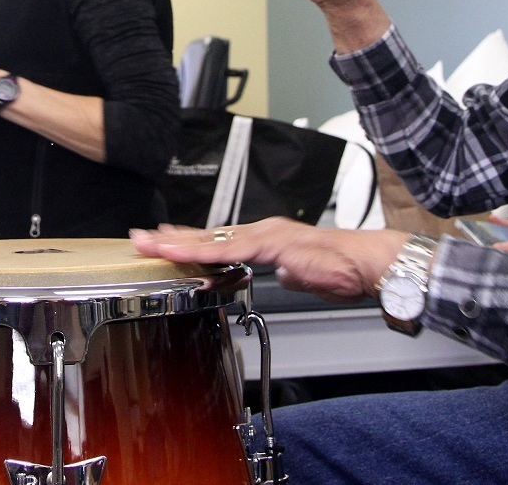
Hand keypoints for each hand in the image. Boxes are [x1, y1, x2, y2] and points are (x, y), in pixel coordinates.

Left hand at [131, 217, 407, 301]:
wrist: (367, 264)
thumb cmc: (344, 269)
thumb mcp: (305, 275)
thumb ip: (288, 273)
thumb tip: (281, 275)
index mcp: (269, 238)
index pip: (221, 241)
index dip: (190, 242)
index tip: (163, 241)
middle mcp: (264, 232)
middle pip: (209, 236)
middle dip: (172, 238)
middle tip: (139, 238)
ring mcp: (267, 236)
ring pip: (214, 240)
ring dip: (179, 242)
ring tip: (150, 243)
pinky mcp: (274, 245)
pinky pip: (231, 250)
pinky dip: (203, 251)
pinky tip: (184, 252)